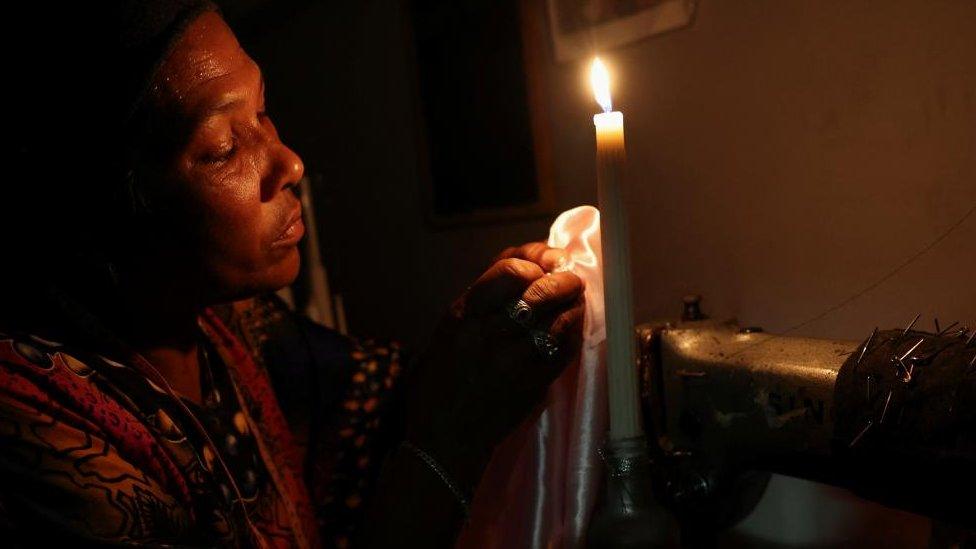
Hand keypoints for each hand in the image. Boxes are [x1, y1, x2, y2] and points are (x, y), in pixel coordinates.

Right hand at [405, 242, 584, 489]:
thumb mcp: (446, 333)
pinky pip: (563, 349)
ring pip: (558, 318)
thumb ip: (478, 302)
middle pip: (540, 291)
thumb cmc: (439, 383)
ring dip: (573, 304)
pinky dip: (573, 332)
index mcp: (462, 317)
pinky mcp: (531, 385)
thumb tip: (522, 269)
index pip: (508, 271)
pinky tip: (572, 327)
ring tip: (576, 300)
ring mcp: (511, 361)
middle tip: (571, 278)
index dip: (535, 260)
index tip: (544, 263)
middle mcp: (486, 334)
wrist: (443, 440)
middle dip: (563, 279)